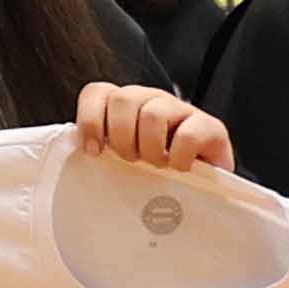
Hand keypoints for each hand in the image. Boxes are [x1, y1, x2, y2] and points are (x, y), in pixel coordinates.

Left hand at [75, 84, 232, 172]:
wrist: (205, 194)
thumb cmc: (156, 179)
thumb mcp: (121, 166)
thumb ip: (101, 155)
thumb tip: (78, 156)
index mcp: (125, 107)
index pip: (97, 92)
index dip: (90, 119)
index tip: (94, 151)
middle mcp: (151, 101)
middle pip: (123, 99)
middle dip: (122, 138)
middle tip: (132, 161)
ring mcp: (181, 110)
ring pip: (152, 114)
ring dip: (150, 149)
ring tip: (157, 166)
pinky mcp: (210, 126)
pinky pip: (188, 133)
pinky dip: (179, 157)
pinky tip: (180, 168)